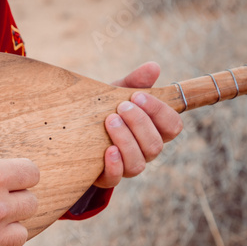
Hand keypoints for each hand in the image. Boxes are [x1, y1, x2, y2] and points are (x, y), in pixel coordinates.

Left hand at [93, 62, 182, 187]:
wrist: (74, 131)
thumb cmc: (103, 110)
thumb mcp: (115, 94)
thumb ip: (134, 82)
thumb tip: (153, 67)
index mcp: (153, 130)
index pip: (172, 126)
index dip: (159, 111)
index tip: (138, 96)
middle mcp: (144, 151)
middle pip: (155, 144)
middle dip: (139, 123)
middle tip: (121, 107)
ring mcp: (126, 166)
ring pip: (138, 163)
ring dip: (126, 140)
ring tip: (110, 120)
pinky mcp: (107, 177)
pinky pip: (116, 178)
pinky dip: (114, 165)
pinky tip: (107, 150)